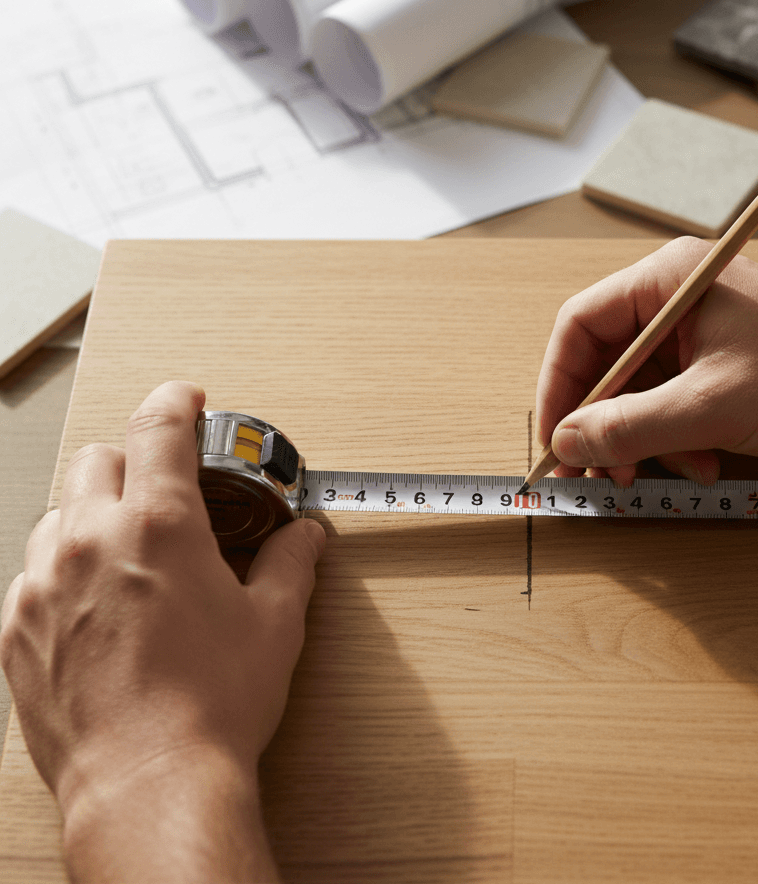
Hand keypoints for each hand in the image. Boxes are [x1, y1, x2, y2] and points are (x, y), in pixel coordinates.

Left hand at [0, 381, 325, 882]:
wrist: (147, 785)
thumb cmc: (210, 708)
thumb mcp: (274, 624)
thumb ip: (290, 565)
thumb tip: (304, 539)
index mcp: (159, 528)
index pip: (159, 428)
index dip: (176, 400)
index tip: (187, 397)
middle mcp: (92, 544)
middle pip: (99, 459)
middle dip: (135, 459)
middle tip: (167, 489)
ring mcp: (44, 587)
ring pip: (59, 513)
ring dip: (95, 513)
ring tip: (131, 550)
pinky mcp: (17, 632)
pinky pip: (32, 572)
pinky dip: (64, 568)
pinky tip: (97, 602)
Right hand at [536, 237, 757, 485]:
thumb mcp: (709, 407)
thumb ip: (628, 427)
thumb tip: (565, 443)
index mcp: (666, 281)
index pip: (579, 326)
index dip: (559, 387)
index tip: (555, 441)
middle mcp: (675, 297)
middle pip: (607, 361)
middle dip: (603, 422)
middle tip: (597, 473)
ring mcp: (699, 328)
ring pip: (639, 388)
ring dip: (645, 437)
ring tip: (662, 473)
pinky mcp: (720, 358)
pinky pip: (673, 398)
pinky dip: (677, 436)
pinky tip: (702, 463)